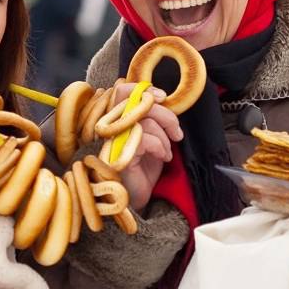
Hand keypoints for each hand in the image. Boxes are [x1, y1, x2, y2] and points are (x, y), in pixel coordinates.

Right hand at [108, 82, 182, 211]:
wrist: (137, 199)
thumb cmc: (143, 168)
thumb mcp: (151, 139)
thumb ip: (152, 119)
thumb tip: (163, 100)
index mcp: (117, 120)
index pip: (122, 91)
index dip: (142, 89)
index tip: (162, 96)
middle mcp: (111, 127)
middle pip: (138, 102)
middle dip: (166, 115)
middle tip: (177, 133)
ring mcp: (112, 140)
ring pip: (146, 121)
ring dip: (165, 137)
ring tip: (167, 152)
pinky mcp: (118, 154)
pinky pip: (145, 139)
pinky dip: (160, 146)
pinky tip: (162, 158)